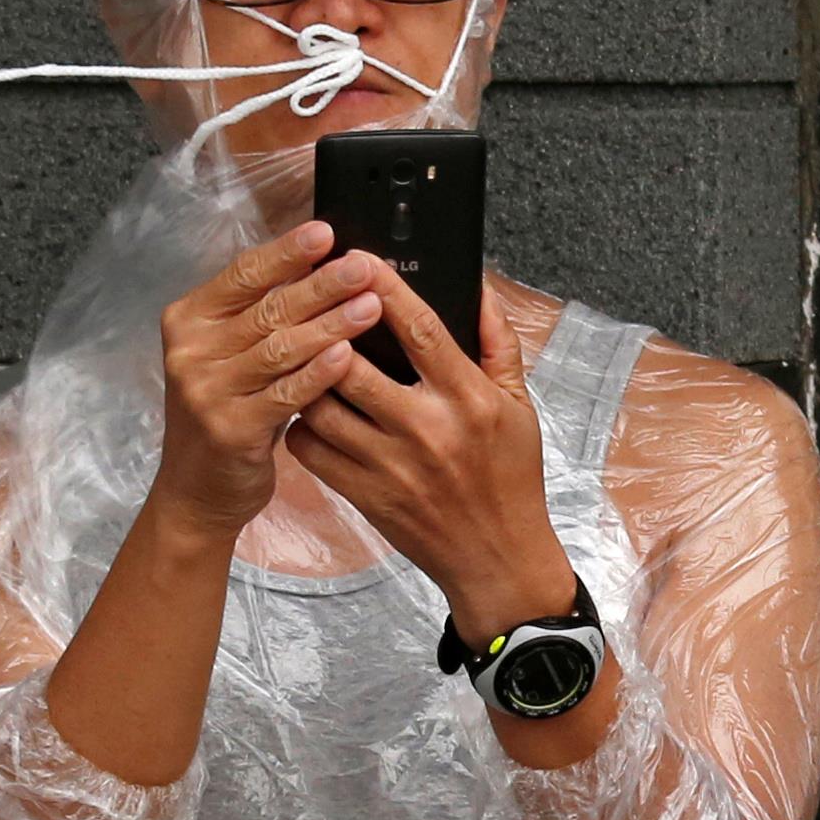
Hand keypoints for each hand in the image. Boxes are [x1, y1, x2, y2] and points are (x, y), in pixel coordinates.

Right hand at [151, 222, 385, 536]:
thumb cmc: (229, 413)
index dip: (287, 252)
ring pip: (279, 348)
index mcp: (190, 319)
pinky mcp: (229, 428)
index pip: (244, 274)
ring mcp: (205, 390)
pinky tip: (349, 356)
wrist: (198, 491)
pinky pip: (284, 394)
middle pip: (267, 308)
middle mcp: (190, 350)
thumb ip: (262, 316)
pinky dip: (318, 373)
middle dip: (321, 285)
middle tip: (364, 266)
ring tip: (371, 306)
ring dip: (330, 324)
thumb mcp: (233, 357)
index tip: (326, 232)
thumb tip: (321, 264)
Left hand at [286, 266, 574, 640]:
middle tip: (310, 300)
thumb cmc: (510, 479)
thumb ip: (498, 345)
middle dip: (328, 326)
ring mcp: (390, 466)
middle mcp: (427, 430)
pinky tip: (307, 409)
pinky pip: (310, 449)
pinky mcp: (364, 495)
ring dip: (306, 374)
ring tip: (302, 352)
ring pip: (321, 406)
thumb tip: (479, 290)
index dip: (385, 289)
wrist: (497, 559)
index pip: (421, 331)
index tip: (358, 259)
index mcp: (469, 400)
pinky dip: (300, 424)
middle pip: (354, 365)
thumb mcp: (519, 408)